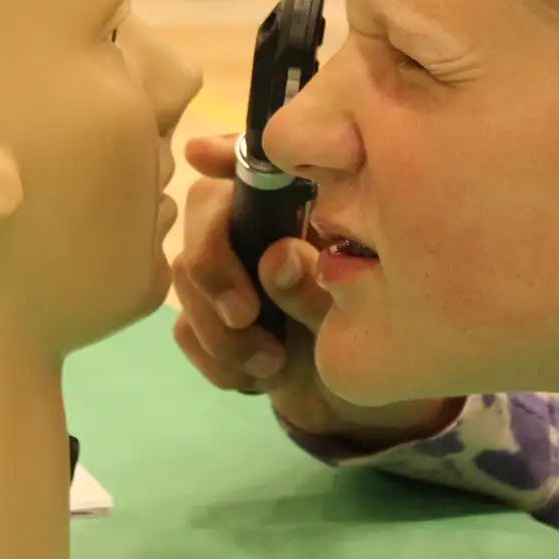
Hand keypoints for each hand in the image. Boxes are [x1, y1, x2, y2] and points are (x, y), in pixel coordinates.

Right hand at [170, 132, 458, 443]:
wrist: (359, 406)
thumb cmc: (373, 337)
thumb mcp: (357, 313)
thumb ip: (316, 282)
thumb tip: (276, 256)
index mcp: (302, 207)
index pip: (256, 163)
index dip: (222, 152)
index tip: (201, 155)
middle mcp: (259, 229)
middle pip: (203, 211)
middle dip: (213, 265)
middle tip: (245, 315)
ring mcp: (227, 272)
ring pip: (186, 274)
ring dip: (219, 329)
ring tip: (270, 365)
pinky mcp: (209, 318)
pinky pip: (185, 329)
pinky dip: (215, 360)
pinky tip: (254, 379)